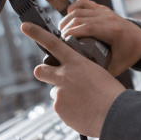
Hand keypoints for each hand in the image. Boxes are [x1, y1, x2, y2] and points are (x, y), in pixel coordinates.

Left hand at [23, 22, 125, 137]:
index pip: (53, 43)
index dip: (37, 33)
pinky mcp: (59, 109)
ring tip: (83, 102)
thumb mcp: (97, 73)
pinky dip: (70, 111)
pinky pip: (61, 108)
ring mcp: (60, 92)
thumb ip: (81, 72)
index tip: (25, 26)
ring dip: (65, 96)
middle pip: (40, 70)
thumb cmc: (111, 93)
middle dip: (43, 72)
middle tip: (52, 77)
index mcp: (76, 62)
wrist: (115, 113)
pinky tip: (83, 111)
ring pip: (56, 93)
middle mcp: (64, 75)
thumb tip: (74, 81)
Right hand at [59, 0, 140, 76]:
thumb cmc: (129, 54)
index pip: (87, 27)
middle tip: (60, 41)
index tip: (63, 43)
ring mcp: (105, 11)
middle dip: (66, 28)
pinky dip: (74, 7)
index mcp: (114, 31)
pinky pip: (84, 2)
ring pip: (79, 10)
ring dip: (67, 20)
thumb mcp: (117, 67)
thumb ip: (101, 72)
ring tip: (62, 32)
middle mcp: (109, 18)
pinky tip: (69, 17)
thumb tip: (82, 77)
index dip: (71, 33)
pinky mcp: (102, 8)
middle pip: (80, 18)